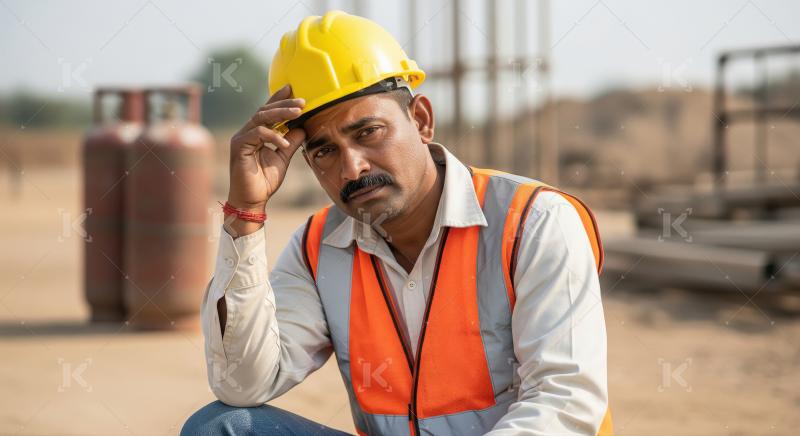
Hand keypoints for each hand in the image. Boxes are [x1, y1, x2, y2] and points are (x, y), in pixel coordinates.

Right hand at [225, 85, 305, 235]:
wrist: (252, 200)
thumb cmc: (264, 181)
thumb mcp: (283, 158)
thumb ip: (291, 142)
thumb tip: (303, 127)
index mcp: (256, 133)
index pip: (268, 111)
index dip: (278, 99)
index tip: (292, 88)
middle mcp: (247, 132)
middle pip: (265, 110)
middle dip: (284, 104)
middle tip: (302, 101)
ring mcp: (241, 138)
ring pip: (261, 117)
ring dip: (281, 114)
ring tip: (298, 113)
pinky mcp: (239, 146)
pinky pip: (258, 133)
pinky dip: (273, 135)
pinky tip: (285, 143)